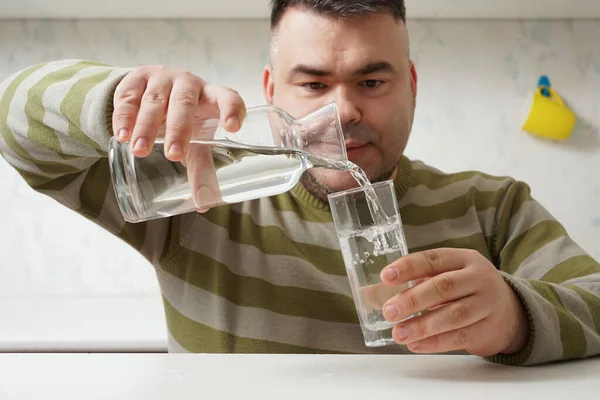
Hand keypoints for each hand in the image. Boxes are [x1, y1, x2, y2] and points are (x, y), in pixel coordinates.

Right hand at [111, 65, 246, 209]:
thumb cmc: (185, 121)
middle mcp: (189, 84)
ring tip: (139, 150)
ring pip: (154, 100)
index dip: (232, 110)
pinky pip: (128, 96)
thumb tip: (205, 205)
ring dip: (146, 125)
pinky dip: (124, 116)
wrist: (152, 91)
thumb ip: (201, 169)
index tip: (233, 127)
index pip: (228, 98)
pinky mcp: (136, 78)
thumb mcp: (195, 143)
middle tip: (173, 154)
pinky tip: (122, 134)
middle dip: (179, 129)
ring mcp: (162, 78)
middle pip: (185, 103)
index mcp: (211, 98)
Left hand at [379, 248, 529, 356]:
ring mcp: (486, 304)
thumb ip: (412, 282)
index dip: (409, 267)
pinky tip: (415, 344)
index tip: (386, 276)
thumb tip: (369, 293)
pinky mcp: (488, 329)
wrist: (510, 312)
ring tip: (398, 333)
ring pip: (452, 315)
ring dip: (422, 326)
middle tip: (389, 311)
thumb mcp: (445, 276)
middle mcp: (478, 278)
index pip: (433, 259)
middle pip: (443, 287)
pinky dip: (435, 343)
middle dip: (412, 300)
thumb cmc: (466, 290)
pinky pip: (459, 337)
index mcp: (463, 259)